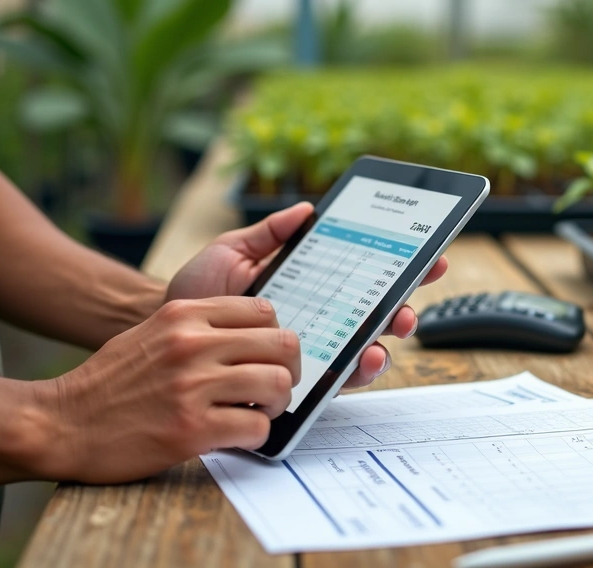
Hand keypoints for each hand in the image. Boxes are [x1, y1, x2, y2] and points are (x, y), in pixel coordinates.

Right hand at [44, 297, 299, 482]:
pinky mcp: (191, 429)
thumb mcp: (151, 333)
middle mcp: (191, 344)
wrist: (59, 423)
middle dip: (287, 370)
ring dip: (275, 405)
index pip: (264, 311)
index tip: (265, 357)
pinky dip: (255, 436)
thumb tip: (250, 336)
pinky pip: (256, 428)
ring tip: (255, 413)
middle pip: (282, 344)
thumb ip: (197, 328)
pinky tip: (235, 436)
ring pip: (276, 384)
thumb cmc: (108, 383)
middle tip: (272, 389)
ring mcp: (192, 387)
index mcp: (183, 315)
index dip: (273, 338)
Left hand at [166, 203, 447, 387]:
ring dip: (392, 333)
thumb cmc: (196, 295)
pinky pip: (341, 380)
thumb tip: (307, 208)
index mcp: (312, 287)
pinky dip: (361, 368)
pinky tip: (367, 354)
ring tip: (400, 320)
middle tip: (420, 281)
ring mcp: (314, 352)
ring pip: (369, 346)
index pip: (364, 275)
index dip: (400, 265)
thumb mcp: (231, 252)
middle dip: (407, 296)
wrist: (164, 335)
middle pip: (377, 311)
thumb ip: (269, 233)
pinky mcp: (301, 383)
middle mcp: (321, 320)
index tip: (428, 252)